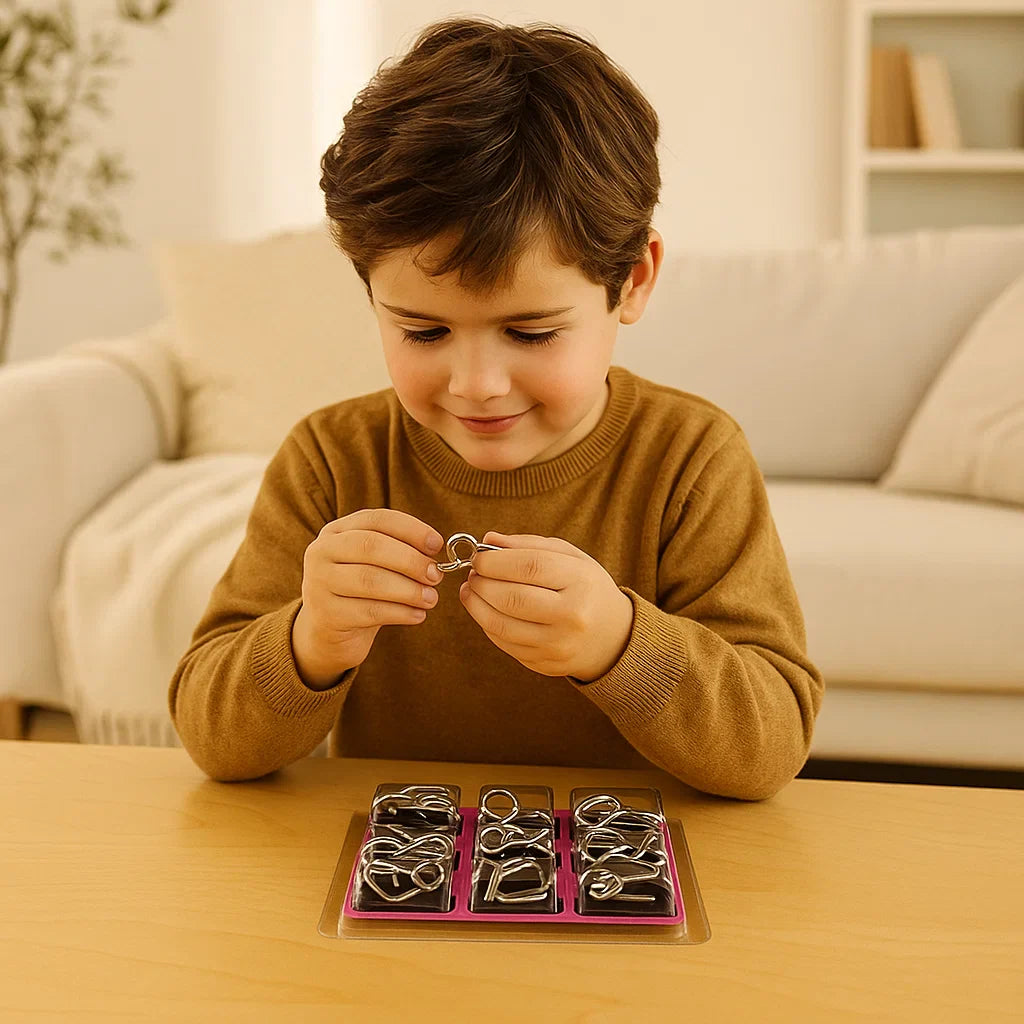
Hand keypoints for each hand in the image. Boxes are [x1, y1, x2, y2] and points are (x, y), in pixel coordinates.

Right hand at [292, 509, 443, 688]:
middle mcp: (321, 552)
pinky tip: (418, 615)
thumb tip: (434, 555)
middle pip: (371, 546)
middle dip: (411, 560)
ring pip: (371, 580)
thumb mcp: (374, 565)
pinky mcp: (327, 615)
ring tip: (431, 598)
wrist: (329, 631)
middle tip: (436, 575)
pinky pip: (370, 611)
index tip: (437, 544)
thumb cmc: (361, 591)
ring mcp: (319, 583)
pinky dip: (400, 613)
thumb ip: (399, 552)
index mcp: (336, 531)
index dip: (410, 529)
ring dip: (409, 590)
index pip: (376, 519)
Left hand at [459, 532, 633, 681]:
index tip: (479, 557)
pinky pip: (504, 643)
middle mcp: (572, 616)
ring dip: (476, 605)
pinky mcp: (544, 663)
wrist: (612, 637)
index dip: (495, 561)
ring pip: (501, 625)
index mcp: (581, 582)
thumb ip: (529, 545)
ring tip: (472, 590)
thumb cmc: (586, 588)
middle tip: (473, 573)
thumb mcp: (570, 558)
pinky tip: (485, 610)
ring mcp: (558, 644)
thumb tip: (488, 540)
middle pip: (512, 598)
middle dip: (482, 583)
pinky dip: (487, 624)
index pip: (530, 566)